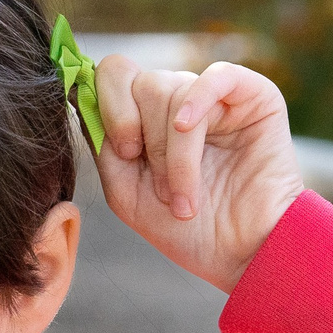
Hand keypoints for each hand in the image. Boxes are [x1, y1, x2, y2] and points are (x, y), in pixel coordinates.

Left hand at [93, 58, 304, 292]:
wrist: (243, 257)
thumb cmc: (187, 231)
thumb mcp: (127, 191)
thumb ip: (103, 144)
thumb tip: (78, 92)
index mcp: (147, 118)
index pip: (114, 76)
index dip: (109, 107)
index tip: (125, 154)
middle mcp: (179, 101)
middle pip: (140, 83)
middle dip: (145, 140)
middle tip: (162, 189)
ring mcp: (216, 97)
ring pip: (172, 91)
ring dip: (174, 155)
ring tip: (187, 200)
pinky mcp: (254, 98)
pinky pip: (217, 76)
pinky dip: (197, 101)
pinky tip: (188, 128)